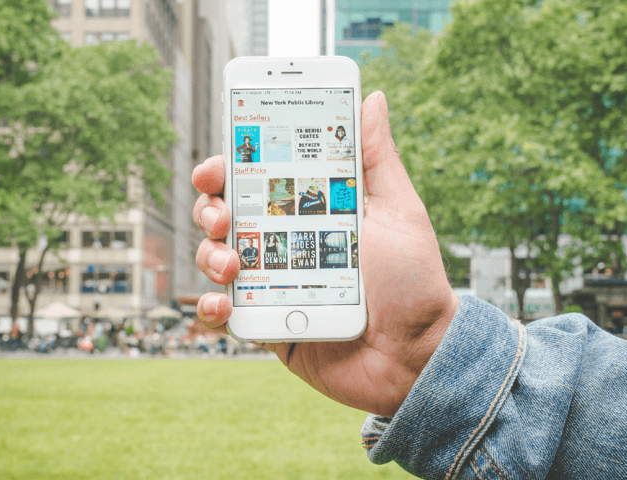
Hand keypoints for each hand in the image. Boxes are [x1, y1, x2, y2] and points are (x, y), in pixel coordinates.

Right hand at [191, 91, 458, 416]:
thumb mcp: (398, 211)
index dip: (229, 167)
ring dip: (209, 254)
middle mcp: (286, 244)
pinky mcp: (266, 324)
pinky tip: (224, 302)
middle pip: (226, 214)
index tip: (215, 165)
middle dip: (211, 208)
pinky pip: (223, 312)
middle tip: (223, 215)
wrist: (416, 356)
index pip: (259, 179)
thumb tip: (372, 99)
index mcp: (311, 212)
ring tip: (233, 264)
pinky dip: (211, 305)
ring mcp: (272, 283)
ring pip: (216, 258)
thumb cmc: (413, 282)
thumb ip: (377, 158)